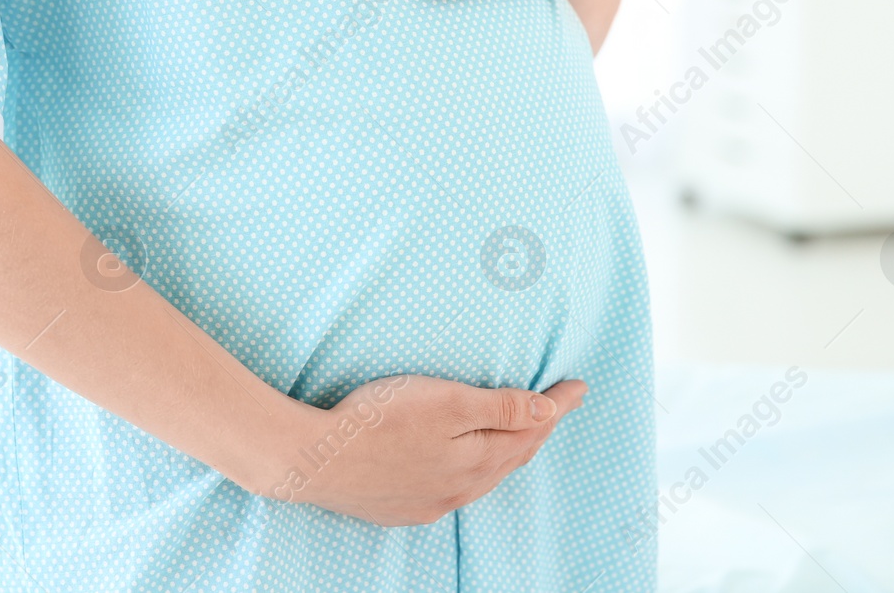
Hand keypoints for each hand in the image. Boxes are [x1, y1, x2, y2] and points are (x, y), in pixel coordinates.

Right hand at [252, 374, 587, 525]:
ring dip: (508, 451)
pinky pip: (454, 488)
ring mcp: (431, 501)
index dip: (556, 406)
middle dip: (538, 428)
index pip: (530, 429)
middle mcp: (460, 487)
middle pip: (512, 455)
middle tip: (559, 405)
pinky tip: (465, 464)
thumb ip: (498, 406)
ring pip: (484, 475)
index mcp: (477, 459)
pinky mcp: (403, 507)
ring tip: (522, 432)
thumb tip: (546, 410)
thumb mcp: (445, 401)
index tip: (579, 387)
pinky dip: (474, 469)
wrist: (314, 460)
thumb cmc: (377, 421)